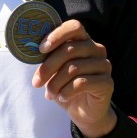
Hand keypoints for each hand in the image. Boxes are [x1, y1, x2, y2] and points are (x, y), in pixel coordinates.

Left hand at [31, 18, 115, 137]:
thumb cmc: (65, 86)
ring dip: (55, 83)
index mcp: (83, 41)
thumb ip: (47, 57)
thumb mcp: (53, 70)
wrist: (83, 111)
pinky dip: (66, 92)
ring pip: (73, 68)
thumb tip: (29, 50)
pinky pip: (81, 83)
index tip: (40, 49)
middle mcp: (97, 49)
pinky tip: (62, 97)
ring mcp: (104, 65)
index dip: (56, 35)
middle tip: (36, 82)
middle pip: (69, 49)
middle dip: (48, 67)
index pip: (74, 27)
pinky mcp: (107, 82)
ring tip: (50, 94)